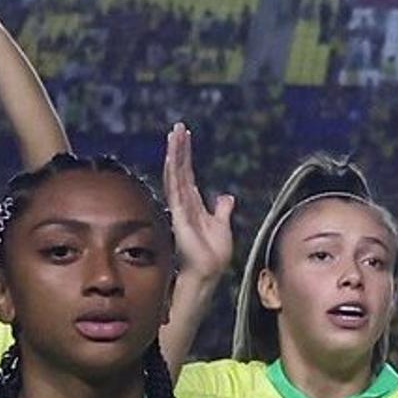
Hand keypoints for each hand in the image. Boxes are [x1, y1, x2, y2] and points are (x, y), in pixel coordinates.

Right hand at [161, 126, 237, 284]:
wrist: (209, 271)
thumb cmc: (213, 253)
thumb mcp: (222, 225)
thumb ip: (222, 210)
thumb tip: (226, 197)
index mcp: (193, 204)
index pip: (187, 174)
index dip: (185, 156)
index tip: (185, 136)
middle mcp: (183, 202)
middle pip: (179, 170)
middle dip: (178, 148)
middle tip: (177, 127)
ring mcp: (180, 207)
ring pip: (175, 174)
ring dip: (175, 154)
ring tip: (174, 134)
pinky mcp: (179, 215)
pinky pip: (175, 189)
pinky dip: (173, 173)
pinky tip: (171, 158)